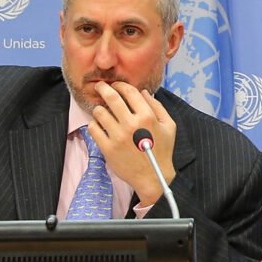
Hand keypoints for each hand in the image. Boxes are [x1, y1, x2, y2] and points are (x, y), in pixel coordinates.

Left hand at [90, 81, 176, 205]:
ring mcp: (118, 137)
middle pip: (111, 98)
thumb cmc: (161, 151)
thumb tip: (144, 92)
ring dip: (98, 108)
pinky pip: (93, 129)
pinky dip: (94, 124)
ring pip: (99, 112)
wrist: (153, 177)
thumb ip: (157, 107)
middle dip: (103, 88)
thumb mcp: (169, 126)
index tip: (116, 85)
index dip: (120, 85)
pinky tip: (99, 125)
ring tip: (101, 110)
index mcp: (147, 117)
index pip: (129, 92)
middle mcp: (131, 125)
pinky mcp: (108, 149)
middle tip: (100, 86)